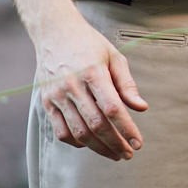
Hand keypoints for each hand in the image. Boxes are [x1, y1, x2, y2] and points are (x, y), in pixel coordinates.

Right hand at [34, 9, 148, 158]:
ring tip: (114, 154)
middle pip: (96, 124)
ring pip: (78, 132)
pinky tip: (91, 144)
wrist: (54, 33)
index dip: (126, 129)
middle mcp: (72, 86)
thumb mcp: (114, 57)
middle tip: (128, 154)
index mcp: (92, 72)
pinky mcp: (46, 103)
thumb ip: (127, 84)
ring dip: (98, 148)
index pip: (112, 109)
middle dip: (115, 143)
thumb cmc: (88, 44)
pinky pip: (61, 132)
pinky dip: (77, 142)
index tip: (138, 142)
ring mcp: (57, 96)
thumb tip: (142, 108)